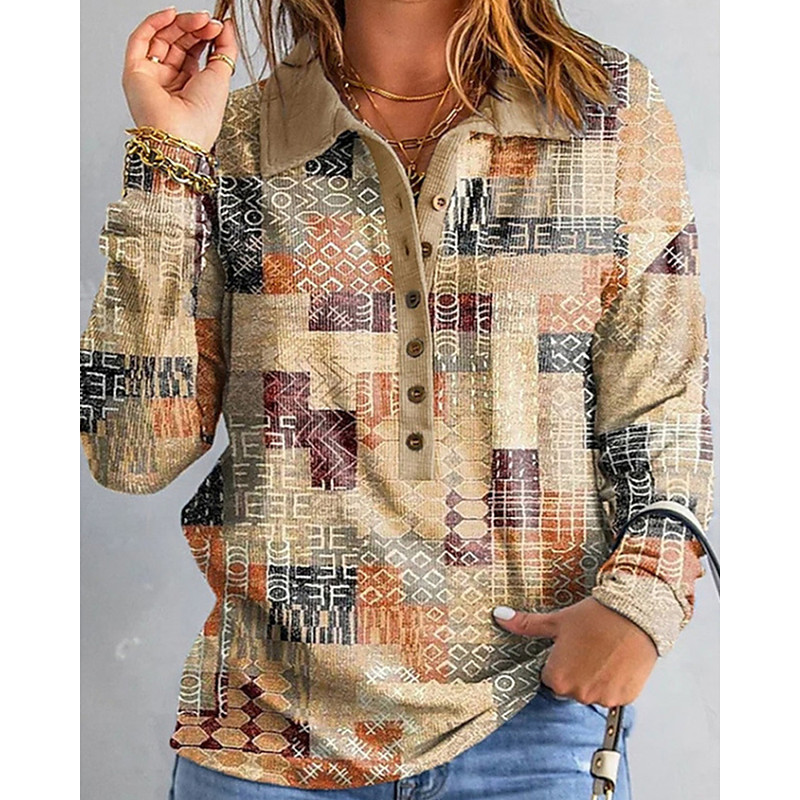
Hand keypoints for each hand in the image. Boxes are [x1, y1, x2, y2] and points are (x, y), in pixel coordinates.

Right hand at [121, 7, 238, 150]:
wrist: (181, 135)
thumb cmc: (201, 119)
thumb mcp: (222, 77)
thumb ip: (226, 49)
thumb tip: (227, 26)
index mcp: (189, 88)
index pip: (192, 52)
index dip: (204, 36)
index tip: (218, 26)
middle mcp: (168, 82)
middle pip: (176, 43)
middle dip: (193, 28)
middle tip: (207, 21)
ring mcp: (150, 76)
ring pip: (160, 38)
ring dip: (179, 23)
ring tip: (197, 18)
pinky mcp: (134, 72)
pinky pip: (140, 40)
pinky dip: (154, 23)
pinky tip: (171, 14)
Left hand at [492, 597, 657, 706]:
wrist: (634, 615)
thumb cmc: (595, 617)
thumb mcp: (557, 620)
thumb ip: (527, 624)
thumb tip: (499, 615)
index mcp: (558, 678)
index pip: (550, 678)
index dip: (559, 662)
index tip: (569, 649)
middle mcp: (579, 693)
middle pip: (571, 687)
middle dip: (576, 671)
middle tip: (587, 648)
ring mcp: (603, 698)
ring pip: (592, 692)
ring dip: (595, 678)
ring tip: (603, 653)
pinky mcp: (625, 698)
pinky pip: (613, 695)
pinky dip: (614, 682)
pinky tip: (616, 662)